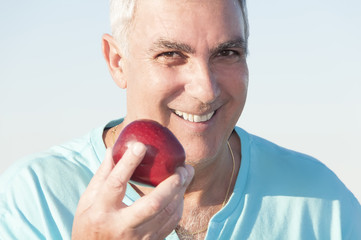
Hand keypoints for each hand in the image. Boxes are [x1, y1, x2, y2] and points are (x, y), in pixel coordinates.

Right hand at [72, 142, 193, 239]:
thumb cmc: (90, 225)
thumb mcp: (88, 201)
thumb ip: (102, 175)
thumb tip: (112, 150)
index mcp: (102, 212)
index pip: (116, 184)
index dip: (128, 163)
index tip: (140, 146)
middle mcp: (122, 226)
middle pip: (153, 204)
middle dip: (171, 183)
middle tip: (181, 168)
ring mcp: (138, 238)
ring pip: (167, 213)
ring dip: (180, 191)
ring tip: (186, 173)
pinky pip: (171, 223)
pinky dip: (178, 205)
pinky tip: (180, 192)